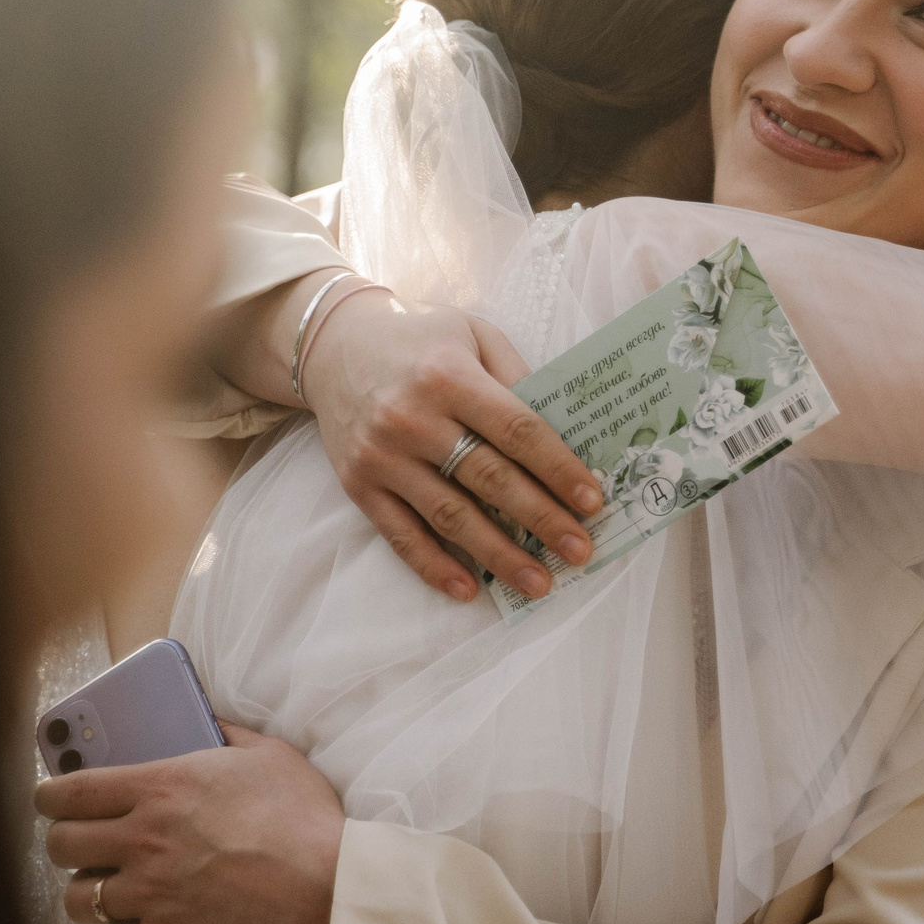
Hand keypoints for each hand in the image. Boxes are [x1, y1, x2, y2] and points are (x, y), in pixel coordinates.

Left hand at [37, 723, 346, 923]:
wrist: (326, 889)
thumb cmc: (303, 819)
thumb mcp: (269, 755)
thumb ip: (229, 732)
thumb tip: (208, 716)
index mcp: (162, 787)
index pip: (71, 791)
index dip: (49, 797)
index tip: (49, 802)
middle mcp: (144, 839)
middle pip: (62, 846)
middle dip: (65, 847)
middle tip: (83, 849)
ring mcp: (150, 893)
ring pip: (78, 902)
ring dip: (86, 899)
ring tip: (103, 897)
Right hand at [303, 290, 602, 601]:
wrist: (331, 347)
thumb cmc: (418, 340)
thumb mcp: (472, 334)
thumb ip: (515, 375)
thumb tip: (564, 432)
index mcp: (449, 376)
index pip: (516, 430)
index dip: (558, 469)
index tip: (592, 502)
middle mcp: (413, 418)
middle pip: (489, 478)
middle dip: (541, 519)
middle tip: (580, 550)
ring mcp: (382, 456)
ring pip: (450, 516)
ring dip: (498, 555)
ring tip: (539, 582)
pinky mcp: (358, 485)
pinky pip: (400, 534)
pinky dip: (434, 566)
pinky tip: (468, 588)